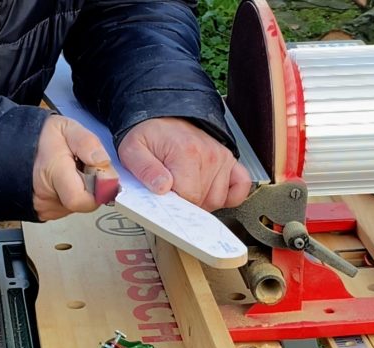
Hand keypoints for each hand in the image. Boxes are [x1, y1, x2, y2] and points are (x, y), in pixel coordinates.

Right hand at [32, 115, 110, 220]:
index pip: (82, 199)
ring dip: (83, 191)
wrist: (14, 148)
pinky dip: (73, 195)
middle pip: (85, 203)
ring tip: (71, 172)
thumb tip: (102, 162)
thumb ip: (87, 143)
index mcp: (53, 173)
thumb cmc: (41, 138)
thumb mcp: (66, 128)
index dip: (100, 188)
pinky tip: (65, 181)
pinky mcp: (46, 214)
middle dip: (93, 186)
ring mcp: (46, 208)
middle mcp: (47, 197)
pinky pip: (69, 208)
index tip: (100, 171)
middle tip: (84, 167)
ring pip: (79, 206)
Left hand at [118, 117, 250, 210]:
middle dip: (186, 204)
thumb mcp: (133, 150)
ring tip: (186, 189)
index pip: (188, 198)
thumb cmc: (148, 135)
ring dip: (203, 201)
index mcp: (186, 153)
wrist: (161, 116)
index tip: (165, 199)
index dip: (174, 205)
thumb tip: (162, 188)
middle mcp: (208, 155)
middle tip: (171, 192)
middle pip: (203, 201)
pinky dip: (230, 194)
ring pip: (218, 199)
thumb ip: (145, 170)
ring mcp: (221, 158)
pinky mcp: (228, 160)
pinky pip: (241, 186)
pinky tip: (212, 191)